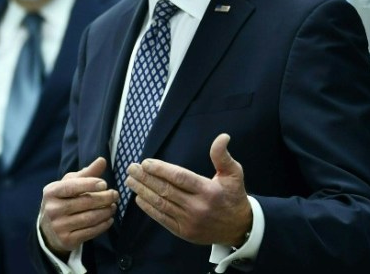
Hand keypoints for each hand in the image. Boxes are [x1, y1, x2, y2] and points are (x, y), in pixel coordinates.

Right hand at [39, 157, 118, 255]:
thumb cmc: (62, 201)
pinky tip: (109, 219)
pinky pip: (90, 232)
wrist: (48, 230)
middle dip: (104, 198)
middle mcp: (52, 209)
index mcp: (51, 192)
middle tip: (115, 195)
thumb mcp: (68, 185)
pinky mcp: (67, 240)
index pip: (71, 186)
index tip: (104, 184)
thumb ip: (86, 174)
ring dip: (106, 212)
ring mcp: (59, 226)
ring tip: (114, 206)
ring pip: (89, 218)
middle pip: (84, 202)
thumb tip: (102, 160)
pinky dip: (103, 225)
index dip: (89, 184)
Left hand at [125, 133, 251, 245]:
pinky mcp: (183, 232)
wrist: (239, 228)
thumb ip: (222, 156)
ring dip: (143, 191)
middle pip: (166, 190)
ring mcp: (189, 221)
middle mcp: (197, 207)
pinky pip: (162, 218)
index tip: (145, 162)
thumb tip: (222, 137)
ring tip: (130, 180)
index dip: (160, 169)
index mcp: (208, 191)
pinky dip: (148, 208)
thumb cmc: (233, 196)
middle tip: (131, 168)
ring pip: (161, 203)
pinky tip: (139, 198)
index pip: (179, 178)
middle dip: (145, 178)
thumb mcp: (234, 174)